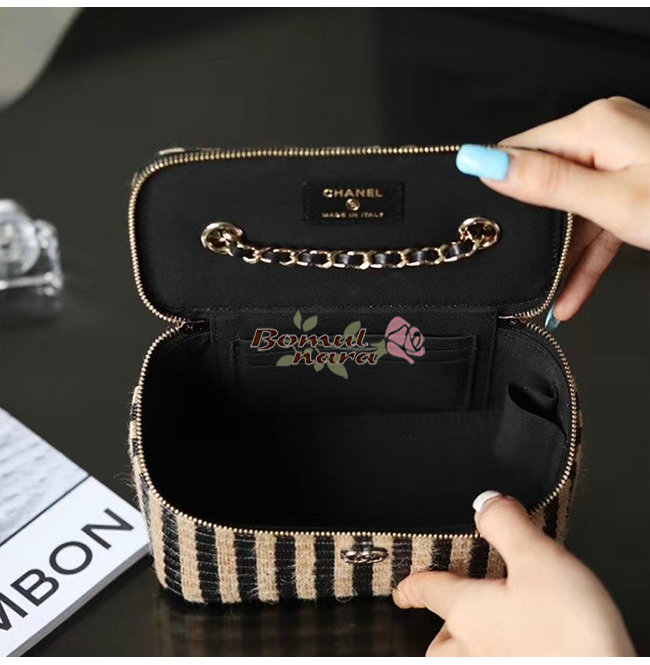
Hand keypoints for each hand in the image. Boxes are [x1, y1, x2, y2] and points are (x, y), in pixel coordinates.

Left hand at [393, 492, 634, 655]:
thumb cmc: (572, 636)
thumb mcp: (538, 560)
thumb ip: (507, 526)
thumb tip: (485, 502)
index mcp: (469, 612)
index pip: (428, 591)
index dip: (413, 584)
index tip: (403, 588)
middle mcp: (473, 650)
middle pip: (439, 642)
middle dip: (443, 627)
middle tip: (452, 614)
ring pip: (463, 660)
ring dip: (468, 647)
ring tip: (489, 633)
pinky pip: (495, 664)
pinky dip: (500, 655)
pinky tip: (526, 647)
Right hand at [456, 97, 649, 323]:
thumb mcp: (609, 201)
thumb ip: (544, 182)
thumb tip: (485, 161)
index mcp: (593, 126)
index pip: (521, 150)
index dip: (497, 185)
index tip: (477, 220)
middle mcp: (604, 137)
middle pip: (545, 185)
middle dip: (531, 232)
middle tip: (507, 266)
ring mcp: (621, 163)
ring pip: (572, 213)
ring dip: (560, 258)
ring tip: (542, 299)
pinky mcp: (633, 188)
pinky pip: (598, 225)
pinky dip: (586, 259)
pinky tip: (570, 296)